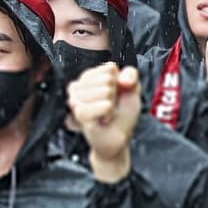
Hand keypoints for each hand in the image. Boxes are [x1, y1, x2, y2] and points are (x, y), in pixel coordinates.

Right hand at [66, 62, 139, 182]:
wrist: (117, 138)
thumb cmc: (121, 115)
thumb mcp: (131, 91)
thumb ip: (131, 75)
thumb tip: (122, 78)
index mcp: (88, 77)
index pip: (109, 68)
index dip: (119, 83)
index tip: (115, 95)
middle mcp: (78, 87)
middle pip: (107, 79)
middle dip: (115, 94)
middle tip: (110, 106)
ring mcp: (76, 100)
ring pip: (105, 91)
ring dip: (112, 105)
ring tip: (106, 114)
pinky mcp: (80, 114)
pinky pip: (104, 105)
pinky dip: (110, 113)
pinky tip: (104, 119)